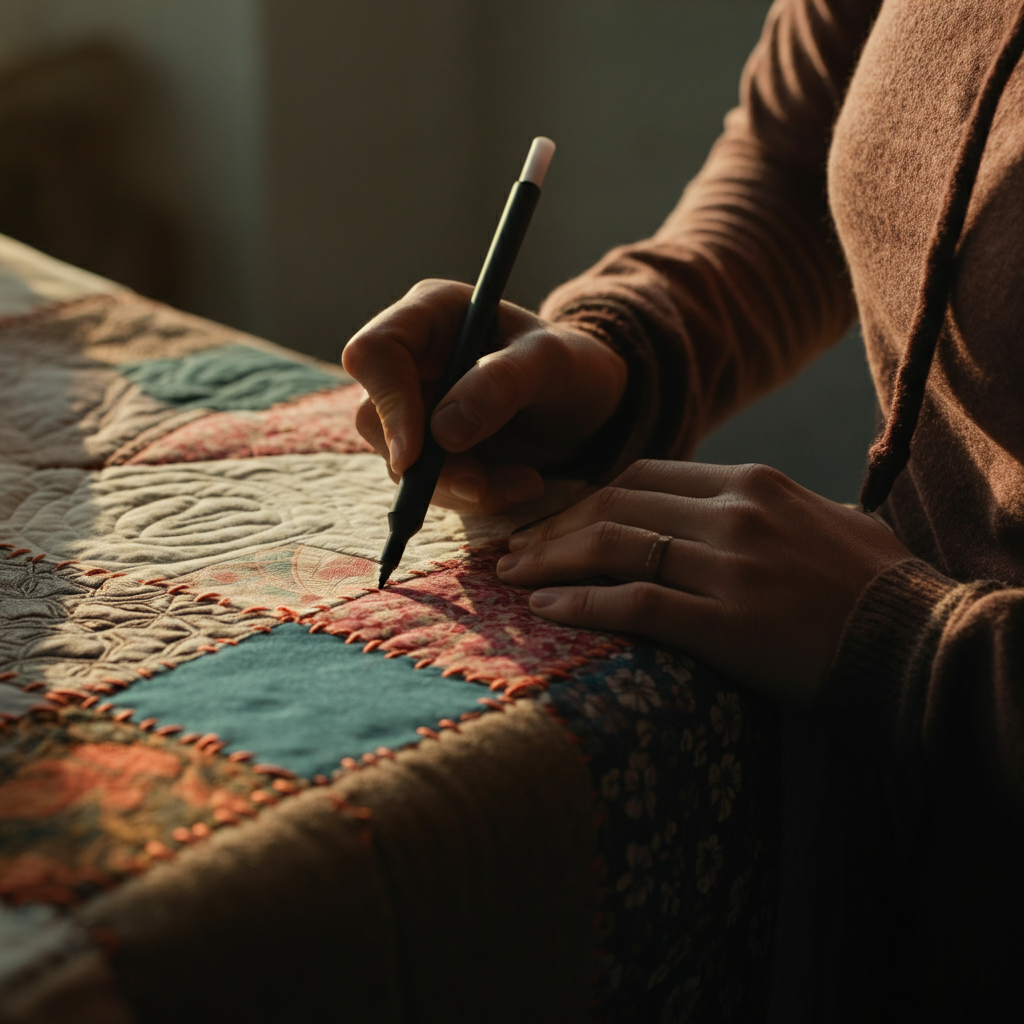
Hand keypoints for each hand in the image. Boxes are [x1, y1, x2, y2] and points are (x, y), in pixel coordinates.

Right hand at [341, 279, 626, 512]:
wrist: (591, 404)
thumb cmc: (573, 366)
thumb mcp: (553, 363)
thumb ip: (502, 383)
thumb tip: (442, 431)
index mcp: (430, 314)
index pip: (374, 352)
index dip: (388, 403)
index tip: (417, 454)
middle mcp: (413, 359)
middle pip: (376, 417)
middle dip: (428, 464)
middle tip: (481, 486)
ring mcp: (418, 406)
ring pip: (402, 462)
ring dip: (458, 486)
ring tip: (524, 482)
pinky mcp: (432, 448)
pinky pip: (432, 485)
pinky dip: (475, 496)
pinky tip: (521, 485)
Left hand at [496, 460, 911, 703]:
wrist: (917, 643)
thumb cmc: (872, 584)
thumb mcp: (818, 518)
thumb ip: (761, 506)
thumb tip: (715, 507)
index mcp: (749, 483)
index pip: (641, 475)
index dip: (586, 497)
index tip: (555, 520)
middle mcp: (733, 513)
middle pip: (615, 505)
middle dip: (553, 526)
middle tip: (512, 550)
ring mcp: (730, 566)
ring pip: (614, 545)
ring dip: (551, 560)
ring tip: (511, 577)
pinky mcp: (728, 623)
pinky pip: (636, 603)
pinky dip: (582, 604)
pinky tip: (546, 612)